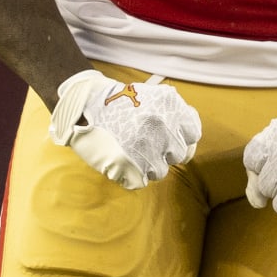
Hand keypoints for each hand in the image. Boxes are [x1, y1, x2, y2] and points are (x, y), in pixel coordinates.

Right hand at [47, 70, 201, 189]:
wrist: (83, 102)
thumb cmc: (118, 101)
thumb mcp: (152, 95)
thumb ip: (174, 112)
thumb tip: (189, 135)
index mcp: (171, 105)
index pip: (193, 133)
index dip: (183, 138)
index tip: (172, 140)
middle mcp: (163, 126)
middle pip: (179, 154)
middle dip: (165, 152)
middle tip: (146, 143)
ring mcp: (147, 147)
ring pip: (160, 171)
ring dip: (148, 165)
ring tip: (131, 151)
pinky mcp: (129, 165)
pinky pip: (141, 181)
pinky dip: (132, 175)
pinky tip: (122, 159)